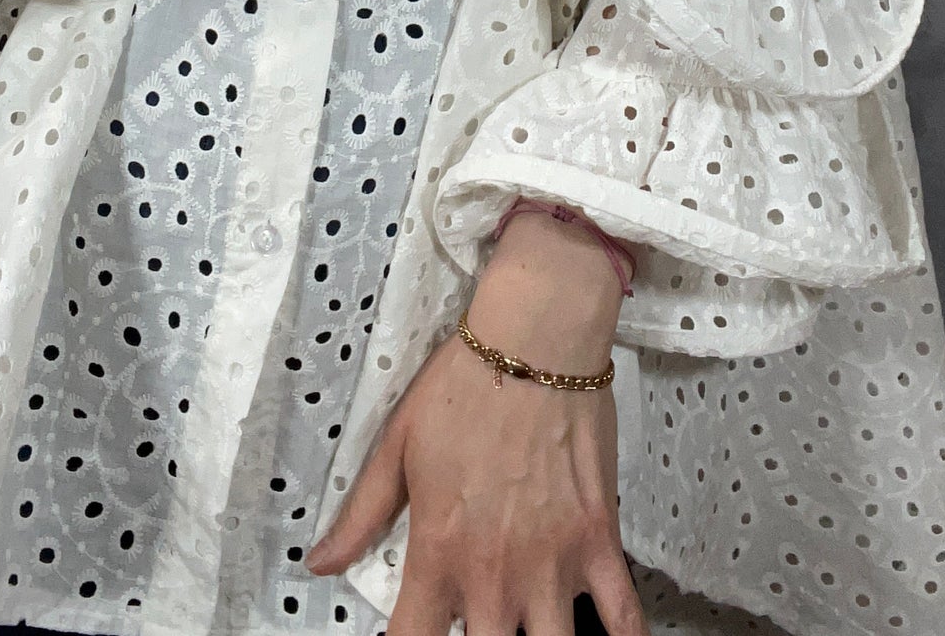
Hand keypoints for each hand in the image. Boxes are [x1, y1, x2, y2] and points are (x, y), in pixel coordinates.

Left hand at [304, 213, 647, 635]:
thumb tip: (320, 564)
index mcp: (439, 551)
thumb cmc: (464, 384)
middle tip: (476, 620)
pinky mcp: (601, 542)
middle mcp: (495, 573)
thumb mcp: (397, 444)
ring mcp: (554, 563)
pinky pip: (624, 616)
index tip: (413, 635)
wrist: (536, 338)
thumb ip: (361, 515)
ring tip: (529, 625)